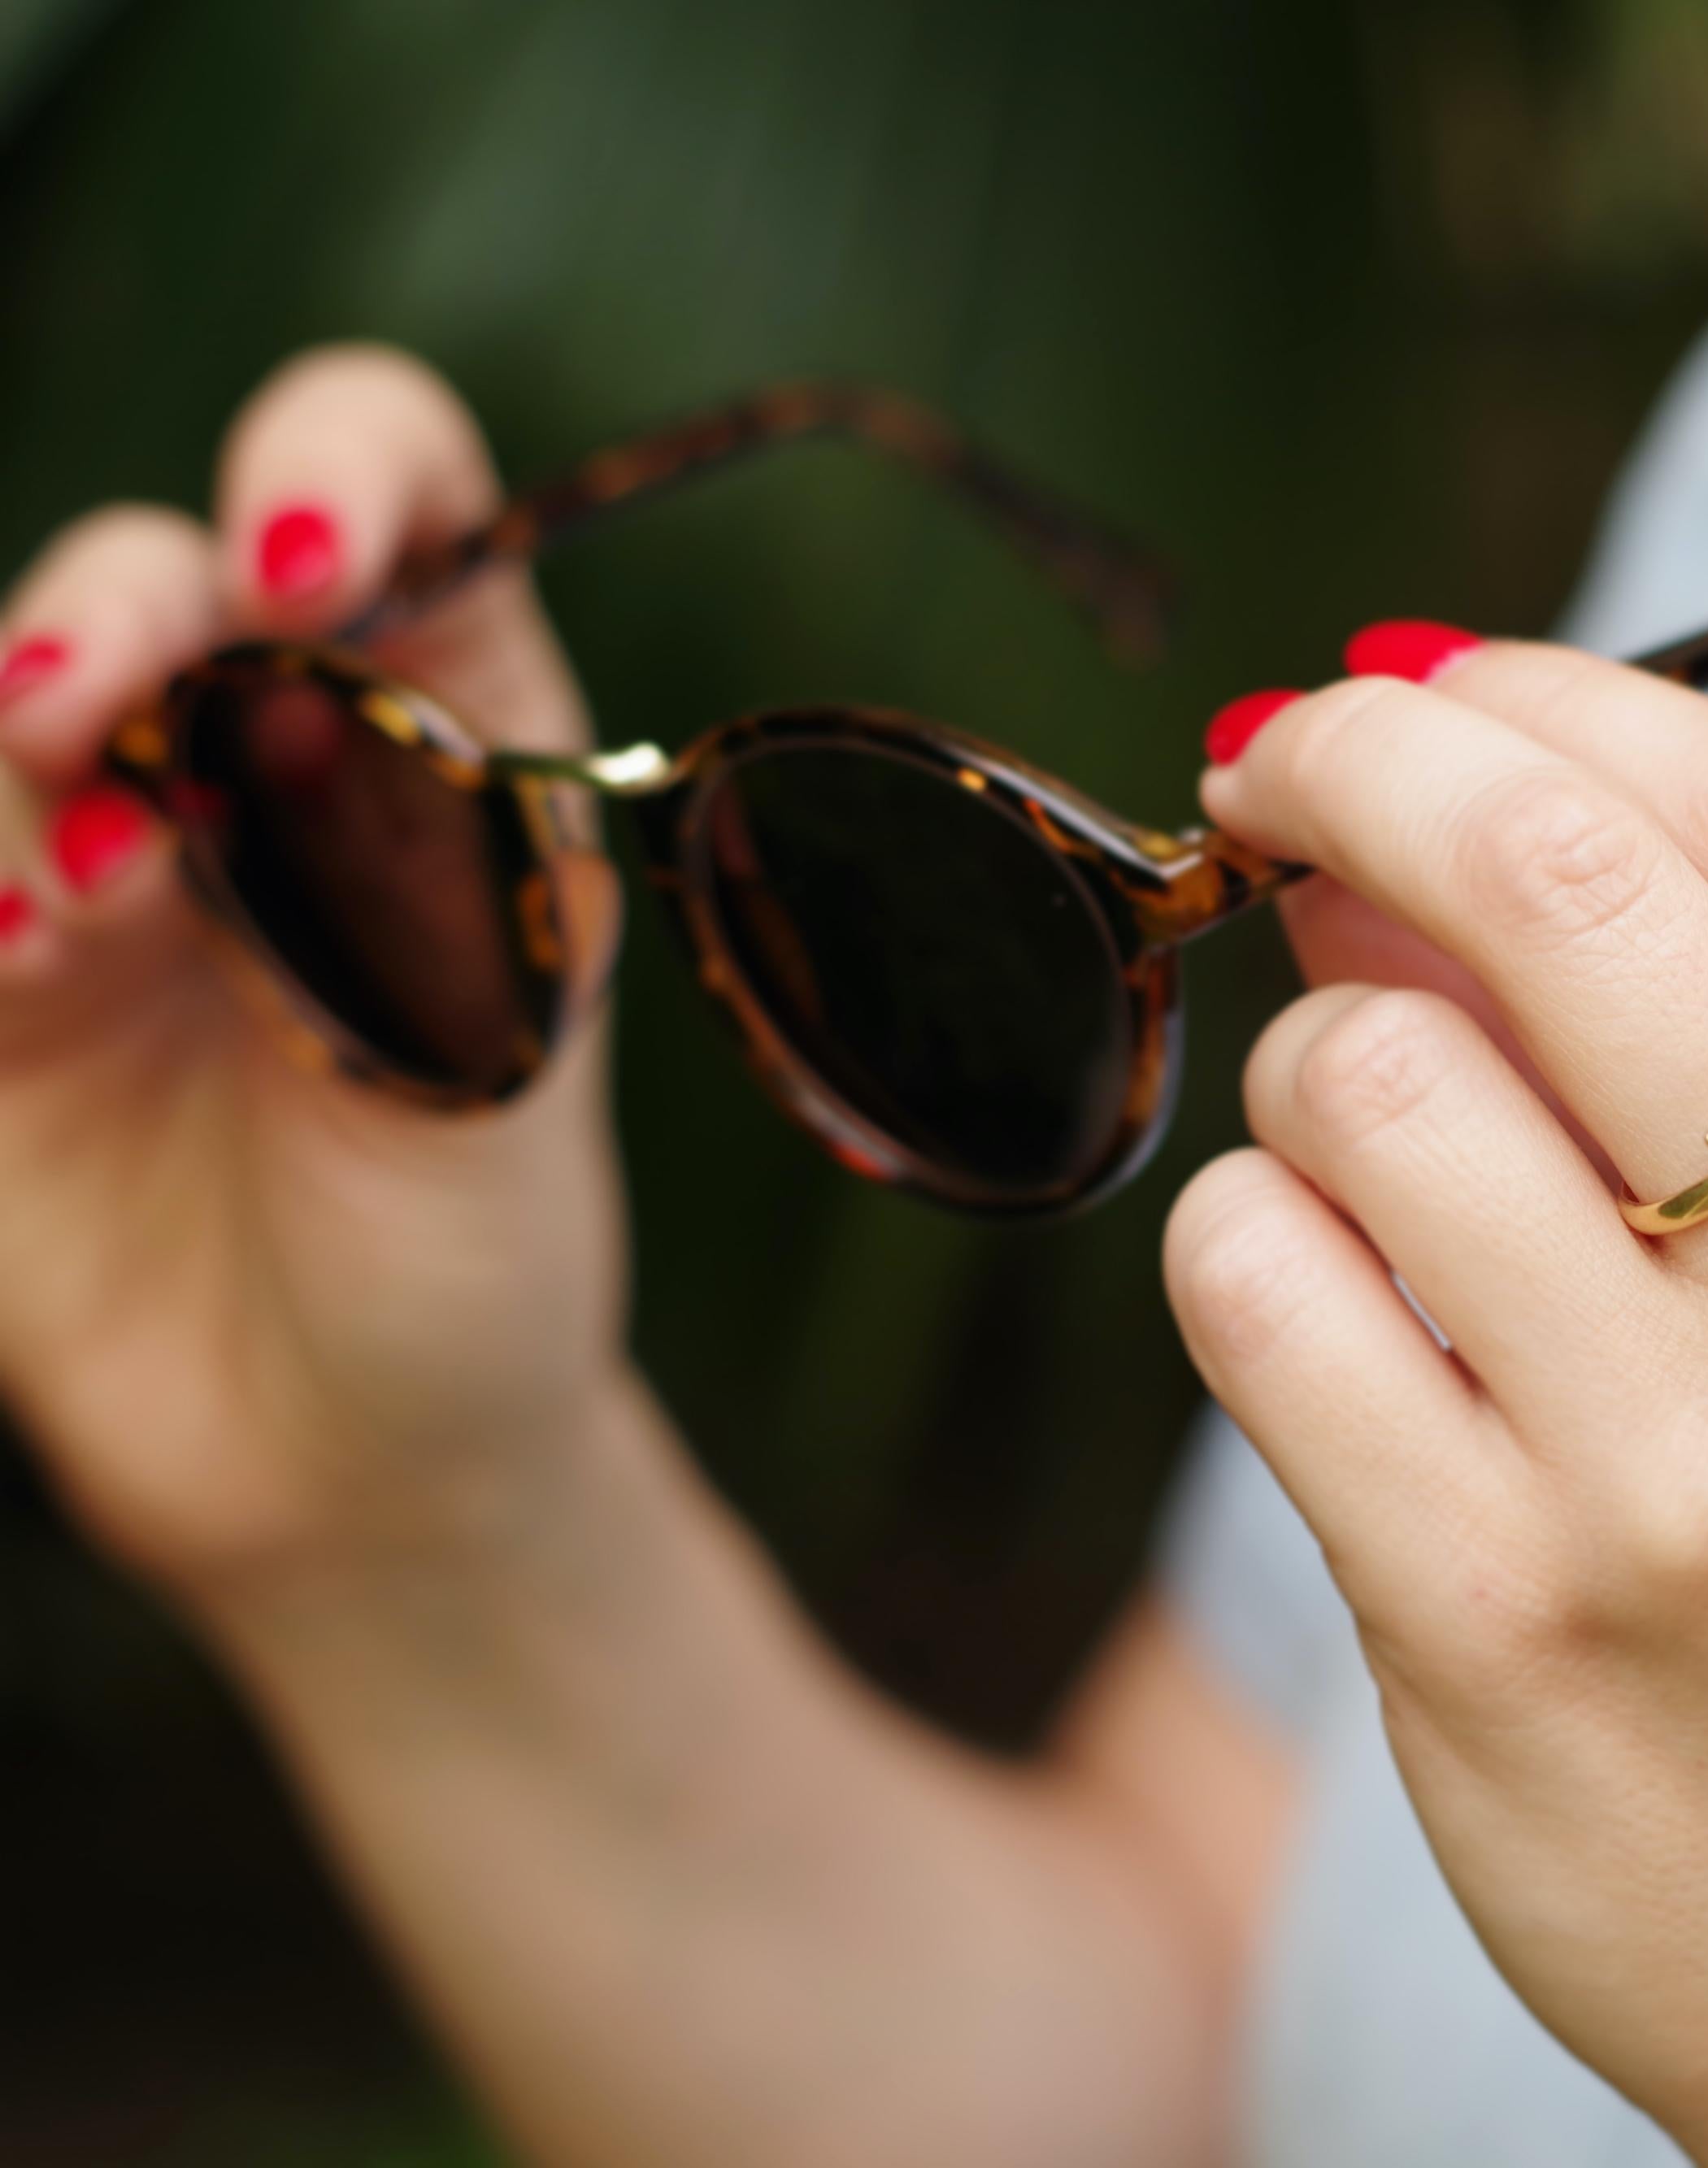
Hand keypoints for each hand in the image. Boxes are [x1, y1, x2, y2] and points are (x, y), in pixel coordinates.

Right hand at [0, 346, 635, 1606]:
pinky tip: (5, 970)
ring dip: (8, 765)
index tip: (305, 559)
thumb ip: (396, 883)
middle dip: (112, 609)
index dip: (341, 467)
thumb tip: (279, 712)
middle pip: (149, 575)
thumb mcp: (492, 1066)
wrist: (354, 1468)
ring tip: (69, 926)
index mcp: (444, 734)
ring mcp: (88, 860)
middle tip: (95, 703)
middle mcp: (256, 761)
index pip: (401, 501)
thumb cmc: (472, 1249)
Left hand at [1164, 643, 1707, 2163]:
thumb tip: (1439, 818)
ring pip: (1360, 1076)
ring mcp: (1686, 1481)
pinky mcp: (1492, 1624)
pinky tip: (1329, 1304)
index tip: (1436, 691)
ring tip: (1368, 1141)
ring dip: (1314, 1058)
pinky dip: (1251, 1243)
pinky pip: (1253, 1287)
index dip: (1559, 695)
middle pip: (1553, 875)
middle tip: (1280, 763)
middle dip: (1364, 751)